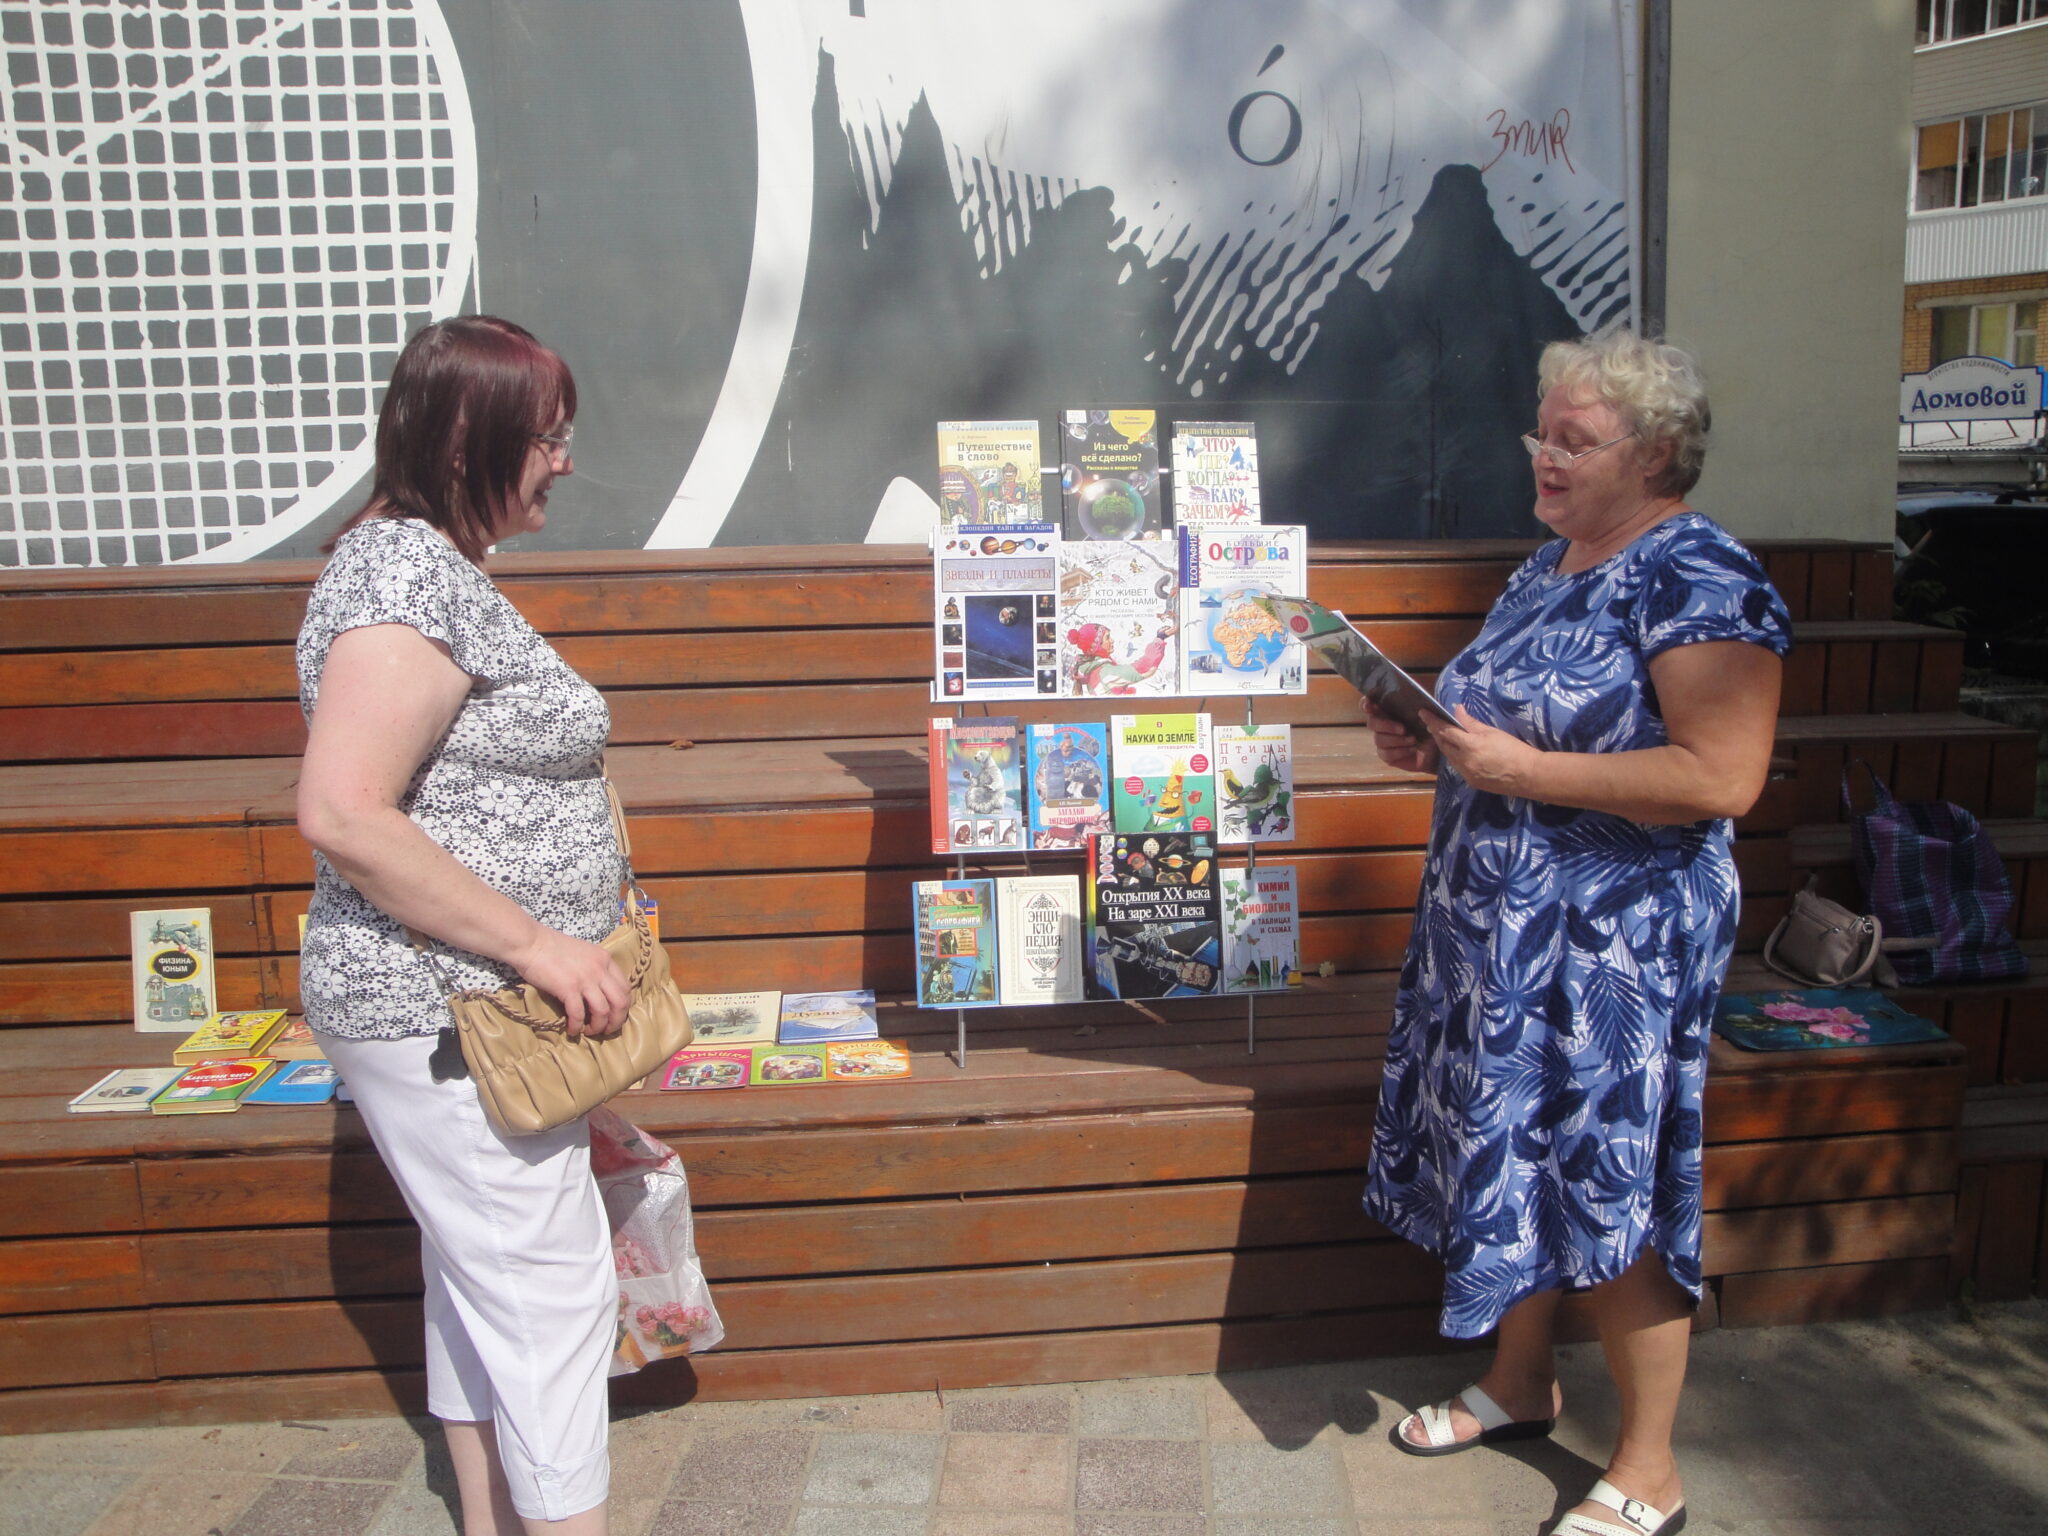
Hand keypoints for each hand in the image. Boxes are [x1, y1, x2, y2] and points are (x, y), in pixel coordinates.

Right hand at [508, 926, 630, 1038]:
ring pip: (604, 1011)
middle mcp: (600, 969)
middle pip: (621, 1002)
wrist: (531, 942)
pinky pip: (579, 1014)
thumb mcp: (584, 952)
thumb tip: (598, 990)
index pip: (625, 987)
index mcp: (605, 959)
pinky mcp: (568, 988)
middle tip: (607, 1030)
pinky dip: (577, 1026)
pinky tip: (572, 1030)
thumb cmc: (553, 946)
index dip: (623, 1006)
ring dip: (599, 1026)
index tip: (614, 1015)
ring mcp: (586, 979)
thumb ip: (595, 967)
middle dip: (617, 1021)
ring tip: (590, 1031)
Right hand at [1362, 698, 1438, 773]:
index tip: (1369, 706)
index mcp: (1387, 711)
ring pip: (1379, 740)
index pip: (1368, 705)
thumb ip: (1421, 709)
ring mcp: (1382, 741)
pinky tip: (1412, 749)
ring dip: (1398, 740)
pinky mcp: (1386, 755)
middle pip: (1371, 723)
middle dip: (1386, 725)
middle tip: (1403, 729)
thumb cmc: (1428, 729)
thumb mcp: (1426, 716)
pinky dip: (1401, 751)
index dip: (1365, 704)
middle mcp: (1381, 725)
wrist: (1434, 750)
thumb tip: (1420, 709)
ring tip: (1413, 740)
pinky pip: (1387, 754)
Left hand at [1426, 706, 1541, 795]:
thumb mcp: (1492, 732)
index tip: (1423, 712)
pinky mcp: (1471, 783)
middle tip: (1433, 723)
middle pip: (1444, 745)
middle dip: (1437, 733)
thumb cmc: (1514, 749)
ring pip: (1449, 757)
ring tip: (1445, 736)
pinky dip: (1455, 758)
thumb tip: (1457, 710)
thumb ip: (1471, 723)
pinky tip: (1459, 752)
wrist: (1528, 775)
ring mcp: (1466, 774)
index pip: (1445, 731)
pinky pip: (1458, 767)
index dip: (1433, 721)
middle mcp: (1464, 762)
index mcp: (1470, 746)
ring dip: (1446, 746)